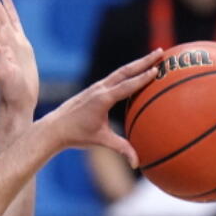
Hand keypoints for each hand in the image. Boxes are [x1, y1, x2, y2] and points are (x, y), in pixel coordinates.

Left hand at [40, 49, 163, 166]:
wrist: (55, 127)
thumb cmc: (77, 135)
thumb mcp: (100, 141)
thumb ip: (120, 149)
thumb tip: (137, 163)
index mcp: (103, 99)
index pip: (127, 85)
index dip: (142, 78)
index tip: (156, 69)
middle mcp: (100, 89)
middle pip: (126, 70)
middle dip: (144, 61)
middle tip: (160, 52)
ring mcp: (97, 87)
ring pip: (121, 72)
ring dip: (137, 63)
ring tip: (153, 57)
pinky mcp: (94, 89)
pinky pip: (115, 77)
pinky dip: (128, 72)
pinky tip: (136, 72)